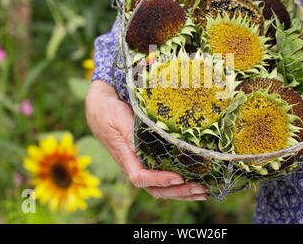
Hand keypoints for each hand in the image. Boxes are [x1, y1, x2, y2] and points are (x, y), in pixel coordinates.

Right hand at [86, 80, 207, 200]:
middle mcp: (133, 165)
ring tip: (203, 191)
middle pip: (154, 189)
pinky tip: (194, 182)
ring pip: (159, 188)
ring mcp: (139, 164)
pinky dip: (178, 184)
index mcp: (125, 156)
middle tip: (200, 188)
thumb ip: (130, 132)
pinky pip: (161, 178)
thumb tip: (142, 147)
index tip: (178, 177)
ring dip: (181, 192)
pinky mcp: (146, 160)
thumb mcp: (119, 118)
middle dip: (177, 192)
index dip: (159, 180)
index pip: (140, 177)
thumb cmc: (109, 111)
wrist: (99, 109)